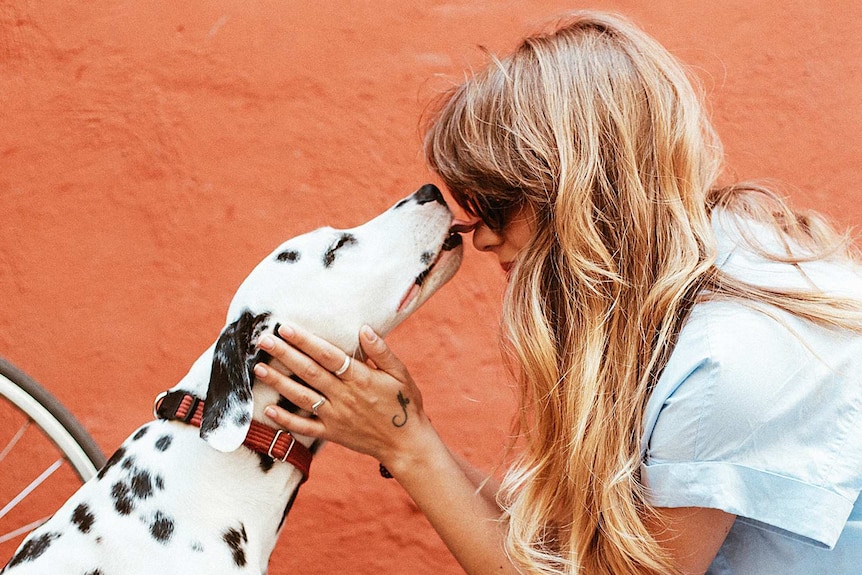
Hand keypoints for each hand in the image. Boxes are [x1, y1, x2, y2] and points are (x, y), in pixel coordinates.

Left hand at [254, 323, 429, 467]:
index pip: (327, 355)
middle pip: (308, 372)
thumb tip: (364, 328)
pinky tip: (268, 409)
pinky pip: (304, 427)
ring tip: (258, 367)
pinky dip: (286, 419)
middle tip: (263, 339)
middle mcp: (344, 396)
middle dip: (284, 354)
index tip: (286, 328)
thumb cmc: (405, 403)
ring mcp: (335, 416)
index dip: (305, 341)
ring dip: (278, 381)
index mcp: (360, 378)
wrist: (406, 443)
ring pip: (301, 396)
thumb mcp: (400, 374)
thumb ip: (381, 352)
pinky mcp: (332, 433)